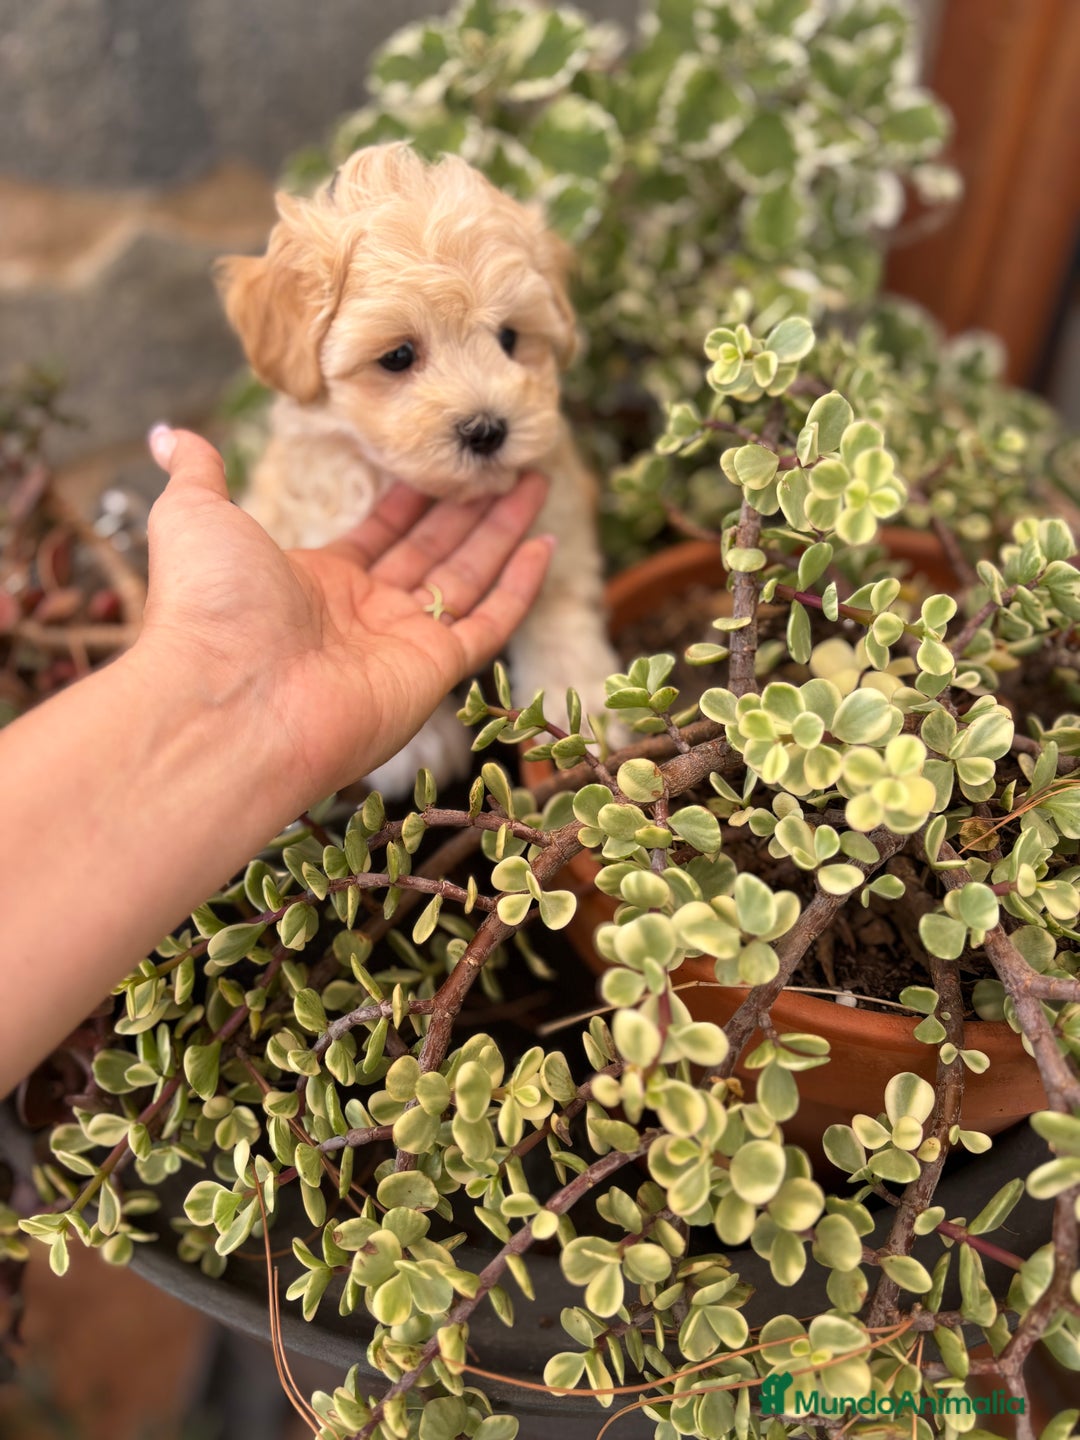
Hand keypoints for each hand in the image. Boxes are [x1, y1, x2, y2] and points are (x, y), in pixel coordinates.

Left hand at [138, 427, 552, 796]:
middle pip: (432, 549)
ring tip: (535, 478)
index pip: (378, 533)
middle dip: (469, 506)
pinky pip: (490, 623)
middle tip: (503, 460)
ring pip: (468, 576)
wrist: (229, 697)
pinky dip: (520, 586)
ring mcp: (402, 643)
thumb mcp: (194, 517)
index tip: (441, 459)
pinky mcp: (435, 669)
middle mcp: (364, 615)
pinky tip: (544, 543)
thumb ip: (197, 473)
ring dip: (502, 529)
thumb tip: (170, 433)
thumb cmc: (209, 608)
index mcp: (316, 582)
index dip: (412, 496)